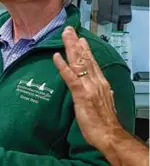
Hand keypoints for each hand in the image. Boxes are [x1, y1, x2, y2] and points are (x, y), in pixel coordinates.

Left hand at [53, 27, 122, 149]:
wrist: (109, 135)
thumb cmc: (103, 123)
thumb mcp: (101, 103)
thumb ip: (99, 93)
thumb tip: (100, 89)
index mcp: (100, 83)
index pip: (92, 62)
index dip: (85, 50)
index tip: (79, 39)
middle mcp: (96, 82)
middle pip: (85, 58)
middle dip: (76, 43)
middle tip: (68, 30)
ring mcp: (89, 87)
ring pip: (78, 63)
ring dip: (70, 48)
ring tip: (64, 35)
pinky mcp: (81, 94)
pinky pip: (70, 77)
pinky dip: (63, 66)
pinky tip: (57, 56)